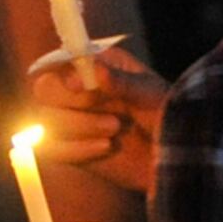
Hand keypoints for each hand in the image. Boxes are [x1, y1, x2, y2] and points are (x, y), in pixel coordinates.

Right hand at [27, 47, 167, 198]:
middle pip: (44, 90)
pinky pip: (51, 149)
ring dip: (78, 126)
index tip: (79, 87)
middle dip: (71, 103)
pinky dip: (74, 150)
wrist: (178, 159)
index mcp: (97, 66)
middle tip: (106, 111)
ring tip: (115, 130)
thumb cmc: (170, 116)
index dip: (63, 73)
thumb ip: (120, 81)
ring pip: (46, 120)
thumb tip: (93, 70)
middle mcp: (79, 91)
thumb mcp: (150, 94)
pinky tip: (105, 148)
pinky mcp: (72, 150)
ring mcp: (74, 121)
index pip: (59, 61)